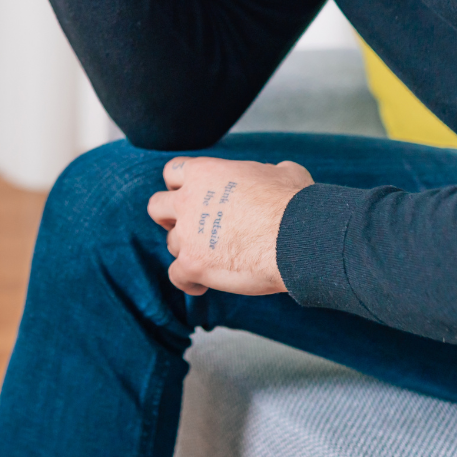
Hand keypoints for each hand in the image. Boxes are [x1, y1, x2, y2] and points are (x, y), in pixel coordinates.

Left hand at [147, 156, 314, 295]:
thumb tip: (275, 174)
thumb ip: (265, 172)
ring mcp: (187, 234)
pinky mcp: (193, 265)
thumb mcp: (283, 172)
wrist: (298, 237)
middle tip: (188, 227)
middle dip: (169, 217)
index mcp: (205, 173)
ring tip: (210, 258)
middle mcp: (188, 201)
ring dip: (187, 250)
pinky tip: (203, 284)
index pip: (173, 172)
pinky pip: (176, 276)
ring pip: (172, 243)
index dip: (181, 185)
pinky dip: (188, 281)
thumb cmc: (294, 204)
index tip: (191, 196)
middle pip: (157, 207)